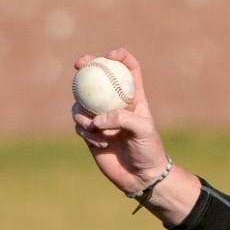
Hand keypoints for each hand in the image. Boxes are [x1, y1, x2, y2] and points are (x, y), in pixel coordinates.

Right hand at [70, 47, 200, 222]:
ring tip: (97, 128)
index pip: (128, 70)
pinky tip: (99, 142)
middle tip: (80, 64)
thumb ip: (122, 118)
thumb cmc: (149, 150)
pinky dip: (86, 131)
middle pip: (98, 78)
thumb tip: (97, 118)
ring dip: (84, 113)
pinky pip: (80, 125)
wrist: (141, 175)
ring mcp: (101, 118)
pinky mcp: (91, 133)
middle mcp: (115, 104)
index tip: (111, 54)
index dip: (120, 57)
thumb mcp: (143, 130)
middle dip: (86, 66)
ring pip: (82, 103)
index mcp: (134, 98)